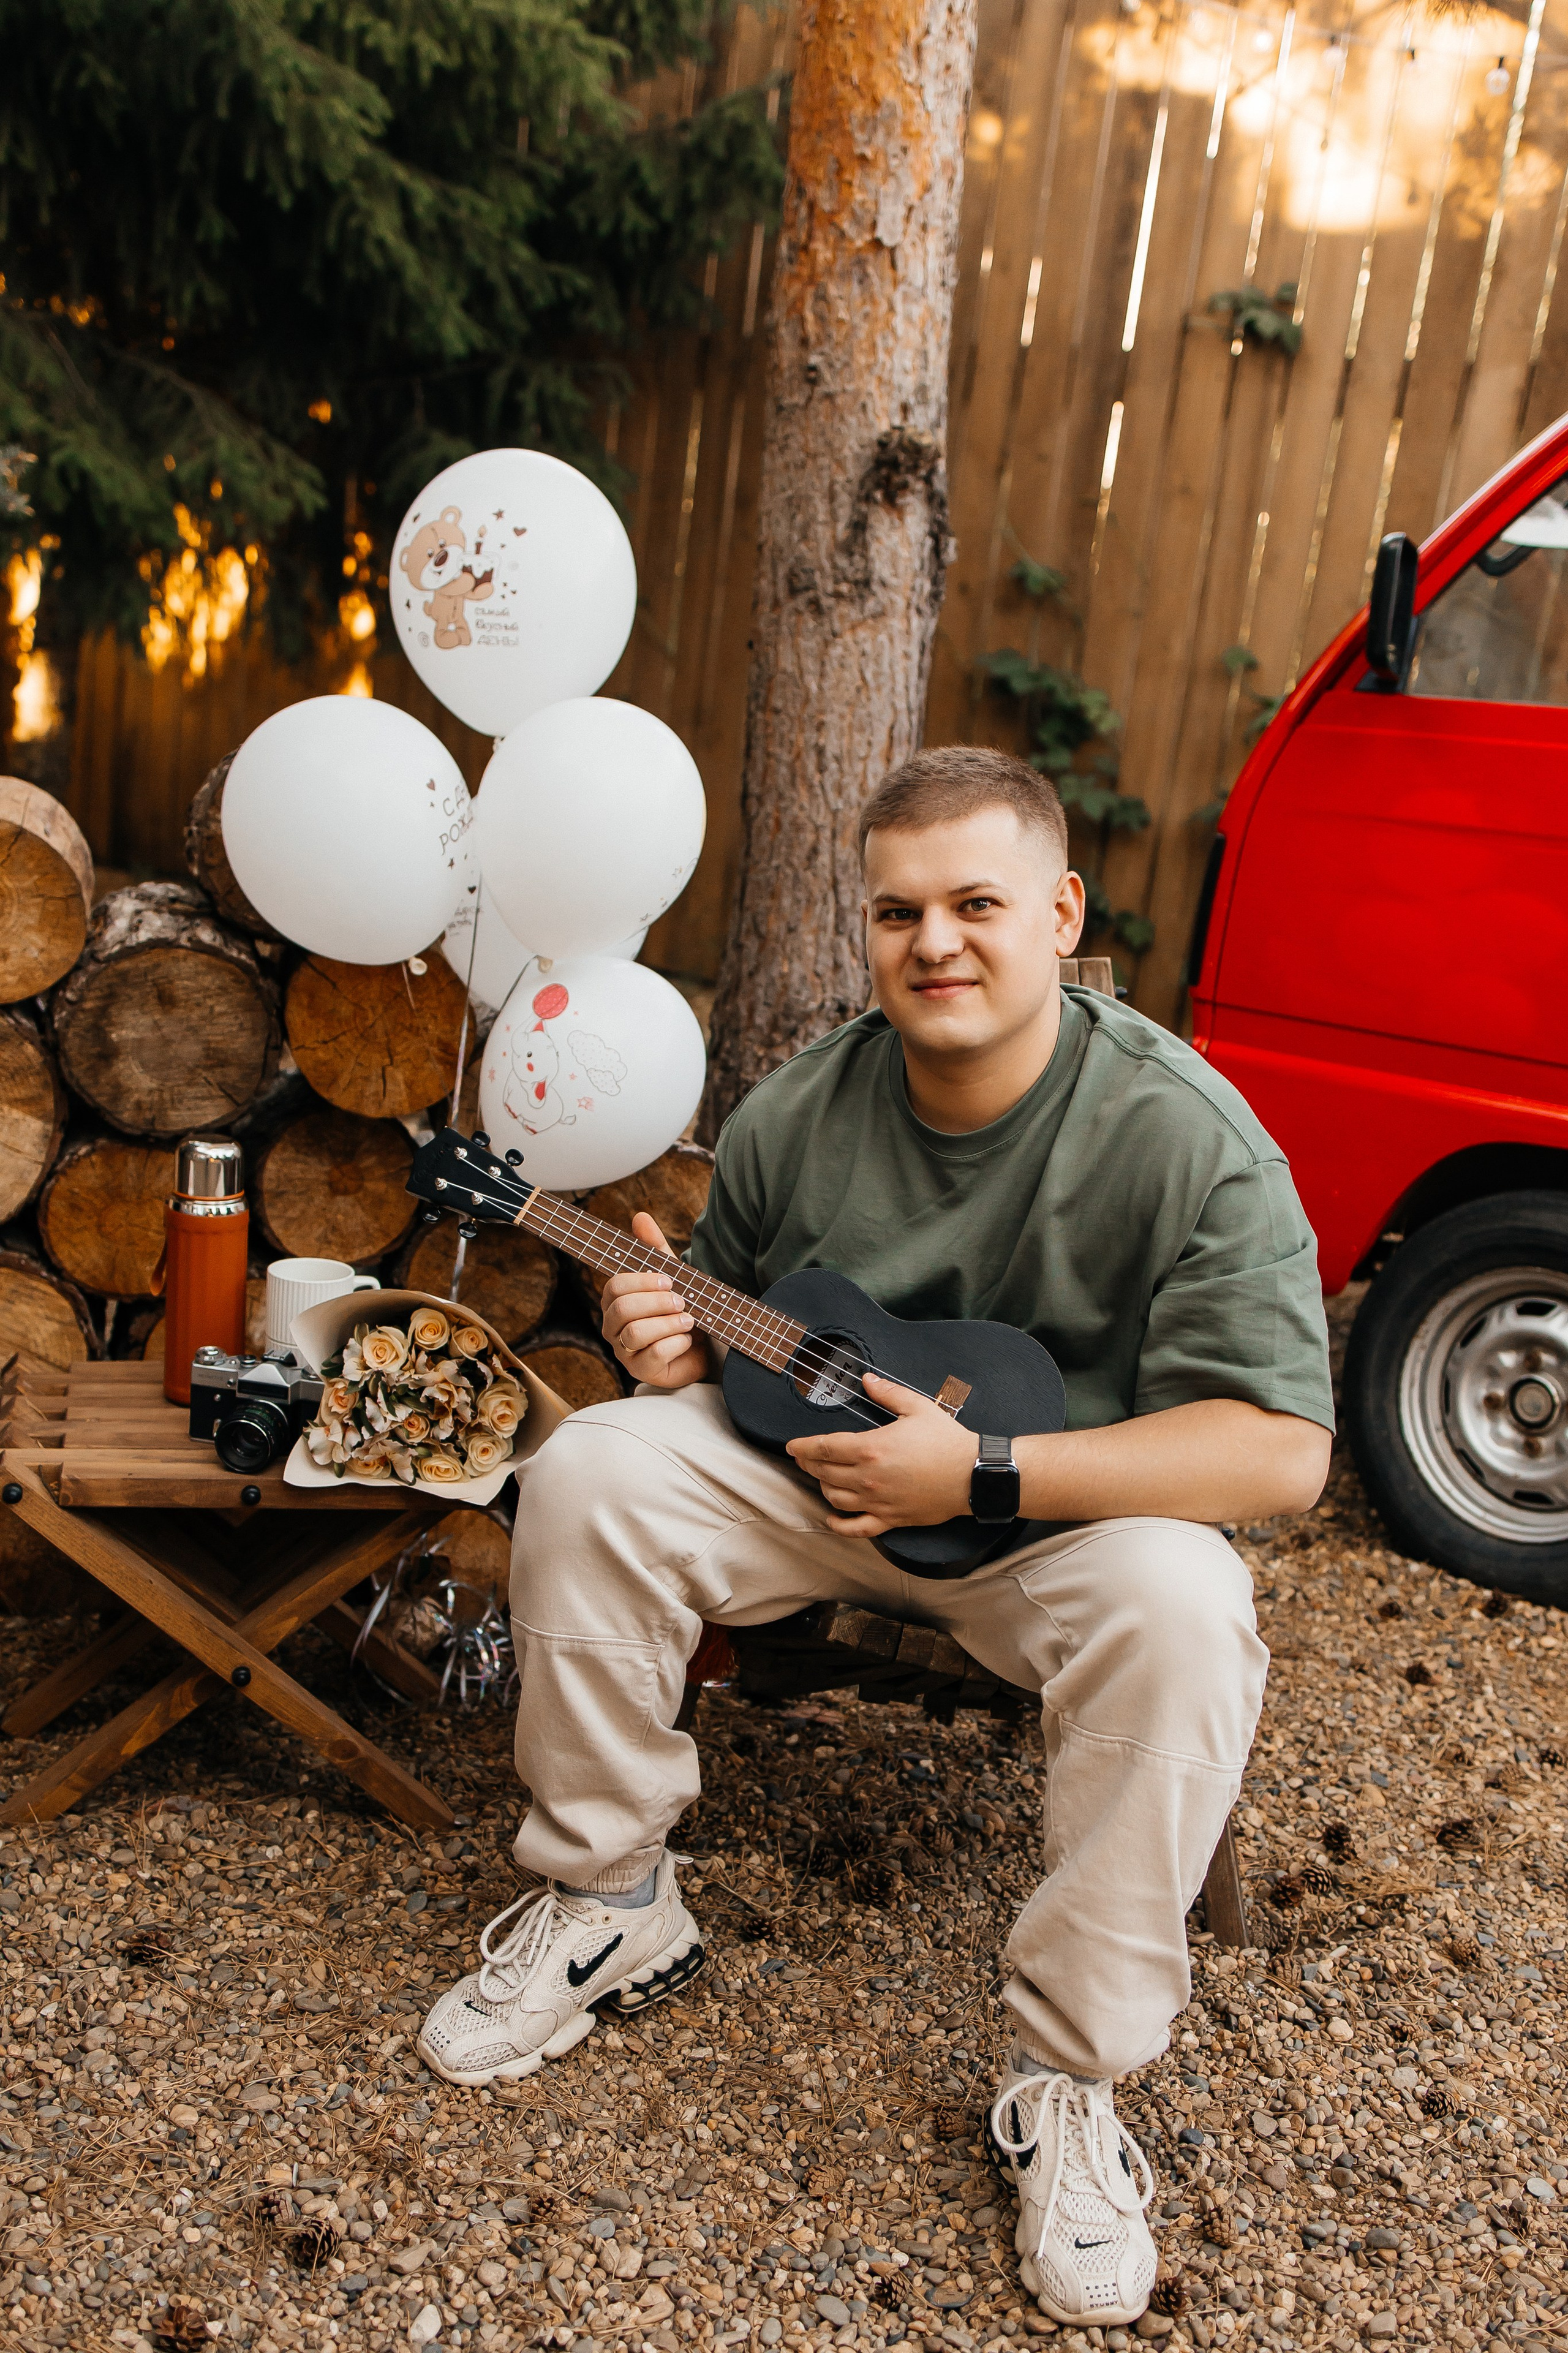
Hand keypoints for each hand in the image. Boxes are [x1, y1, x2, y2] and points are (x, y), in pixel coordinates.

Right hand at [600, 1213, 713, 1390]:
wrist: (701, 1346)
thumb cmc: (678, 1309)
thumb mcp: (670, 1276)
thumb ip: (654, 1249)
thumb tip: (640, 1216)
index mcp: (615, 1301)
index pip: (614, 1286)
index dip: (642, 1281)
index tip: (669, 1280)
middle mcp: (613, 1327)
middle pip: (621, 1309)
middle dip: (656, 1302)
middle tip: (681, 1301)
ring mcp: (625, 1352)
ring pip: (635, 1333)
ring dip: (668, 1323)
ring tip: (688, 1320)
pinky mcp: (642, 1372)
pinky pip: (654, 1355)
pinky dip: (676, 1343)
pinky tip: (688, 1339)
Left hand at [786, 1371, 976, 1536]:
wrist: (973, 1475)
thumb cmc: (947, 1441)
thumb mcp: (917, 1408)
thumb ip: (888, 1393)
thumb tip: (868, 1380)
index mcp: (871, 1448)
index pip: (824, 1447)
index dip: (803, 1447)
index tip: (792, 1446)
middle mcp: (869, 1478)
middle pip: (824, 1472)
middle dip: (809, 1463)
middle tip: (804, 1457)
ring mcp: (878, 1501)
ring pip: (835, 1498)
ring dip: (823, 1486)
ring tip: (822, 1477)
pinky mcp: (891, 1519)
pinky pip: (857, 1528)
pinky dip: (839, 1525)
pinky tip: (831, 1519)